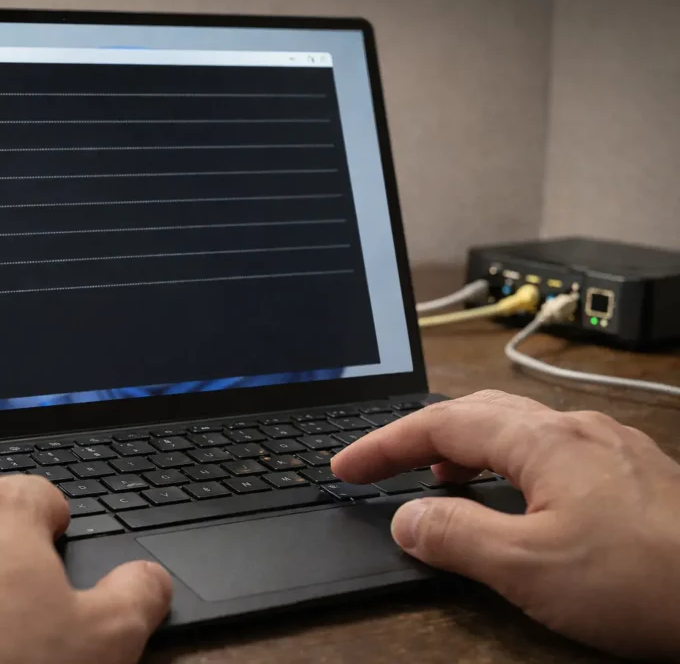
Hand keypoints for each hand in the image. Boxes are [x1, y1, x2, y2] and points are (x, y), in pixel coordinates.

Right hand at [332, 390, 679, 658]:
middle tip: (379, 467)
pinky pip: (549, 451)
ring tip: (439, 480)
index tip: (345, 468)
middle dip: (418, 437)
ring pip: (516, 429)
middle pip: (476, 413)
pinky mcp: (633, 474)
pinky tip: (516, 497)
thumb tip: (406, 518)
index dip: (383, 444)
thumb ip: (457, 536)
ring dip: (464, 448)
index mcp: (543, 441)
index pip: (440, 425)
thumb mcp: (531, 567)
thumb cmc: (648, 580)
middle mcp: (575, 429)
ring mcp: (609, 448)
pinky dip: (507, 465)